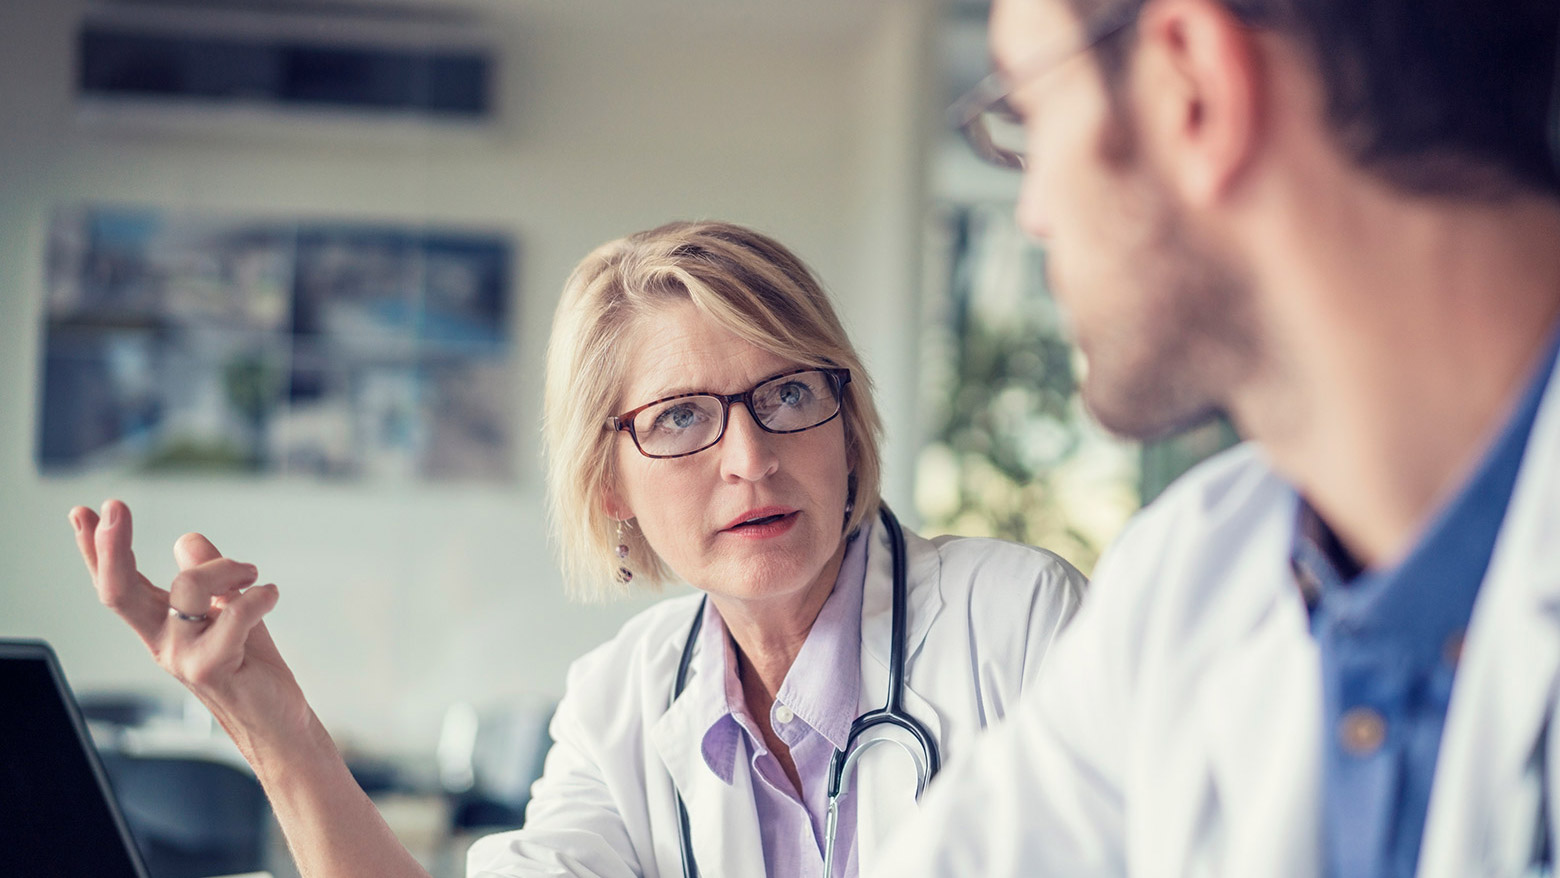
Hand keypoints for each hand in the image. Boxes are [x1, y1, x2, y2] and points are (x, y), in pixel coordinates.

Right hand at [68, 500, 312, 754]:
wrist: (278, 722)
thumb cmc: (252, 666)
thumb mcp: (228, 609)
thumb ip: (207, 576)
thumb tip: (184, 540)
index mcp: (160, 625)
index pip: (119, 583)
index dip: (97, 549)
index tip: (83, 512)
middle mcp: (162, 641)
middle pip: (119, 590)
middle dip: (111, 546)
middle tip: (115, 506)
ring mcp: (182, 657)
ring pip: (187, 585)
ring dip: (227, 566)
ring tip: (253, 574)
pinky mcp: (211, 668)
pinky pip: (233, 613)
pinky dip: (258, 595)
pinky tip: (271, 595)